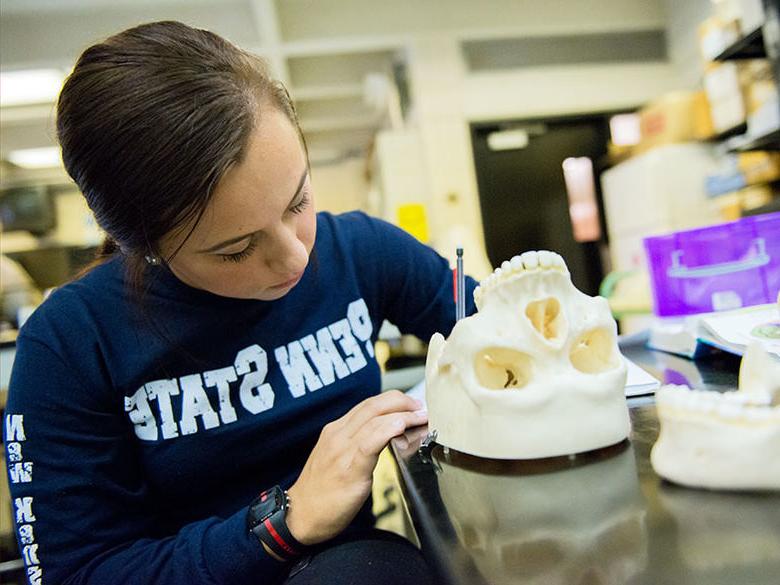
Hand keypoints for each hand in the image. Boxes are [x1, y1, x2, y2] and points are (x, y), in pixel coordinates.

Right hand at [285, 390, 426, 544]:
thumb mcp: (337, 458)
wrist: (299, 516)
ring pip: (374, 419)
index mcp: (336, 430)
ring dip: (402, 414)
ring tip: (421, 416)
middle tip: (421, 407)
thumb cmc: (321, 492)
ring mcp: (342, 449)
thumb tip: (385, 437)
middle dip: (402, 401)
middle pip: (373, 405)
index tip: (411, 405)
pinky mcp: (349, 468)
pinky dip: (387, 430)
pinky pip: (370, 442)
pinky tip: (401, 426)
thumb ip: (357, 444)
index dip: (393, 400)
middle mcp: (338, 434)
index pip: (368, 404)